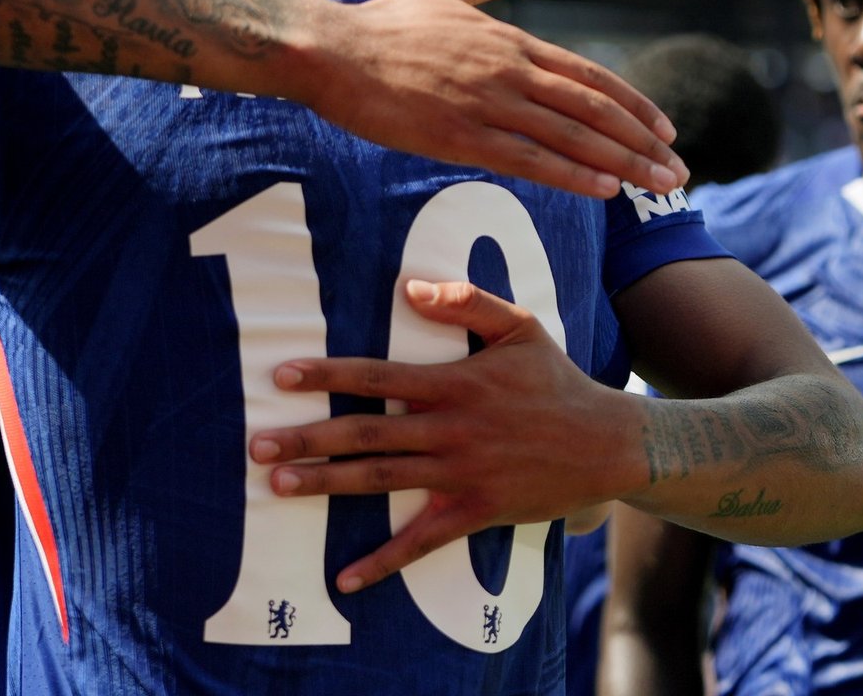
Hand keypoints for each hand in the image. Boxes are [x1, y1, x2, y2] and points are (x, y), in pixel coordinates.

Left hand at [248, 280, 641, 593]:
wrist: (607, 443)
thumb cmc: (557, 381)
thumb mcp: (520, 326)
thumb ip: (466, 300)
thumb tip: (409, 286)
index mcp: (455, 383)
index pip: (378, 377)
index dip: (328, 376)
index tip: (282, 376)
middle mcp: (450, 429)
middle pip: (366, 434)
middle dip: (307, 438)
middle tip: (256, 444)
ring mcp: (461, 474)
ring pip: (381, 481)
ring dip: (326, 484)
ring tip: (277, 484)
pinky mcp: (474, 512)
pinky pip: (421, 541)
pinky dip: (382, 561)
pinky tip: (344, 577)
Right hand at [305, 0, 688, 199]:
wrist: (334, 50)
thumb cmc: (385, 22)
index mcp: (511, 40)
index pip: (590, 75)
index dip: (633, 104)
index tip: (665, 127)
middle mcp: (510, 70)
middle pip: (594, 109)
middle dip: (642, 142)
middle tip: (677, 170)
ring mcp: (487, 103)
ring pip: (571, 136)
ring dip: (621, 163)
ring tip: (657, 185)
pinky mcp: (460, 136)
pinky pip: (528, 159)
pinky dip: (571, 174)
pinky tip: (603, 190)